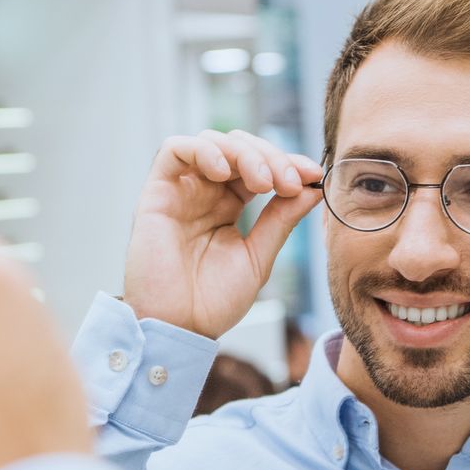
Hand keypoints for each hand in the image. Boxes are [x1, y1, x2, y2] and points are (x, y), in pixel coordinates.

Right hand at [124, 129, 322, 338]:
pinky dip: (204, 150)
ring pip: (213, 141)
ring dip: (244, 153)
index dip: (288, 163)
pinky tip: (224, 171)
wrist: (179, 327)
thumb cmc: (213, 302)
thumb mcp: (259, 257)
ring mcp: (181, 191)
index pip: (260, 167)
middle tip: (289, 182)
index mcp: (228, 206)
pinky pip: (175, 150)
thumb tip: (313, 189)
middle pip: (240, 148)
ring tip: (263, 183)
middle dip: (271, 157)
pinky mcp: (157, 192)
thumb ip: (281, 221)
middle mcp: (204, 193)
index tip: (313, 175)